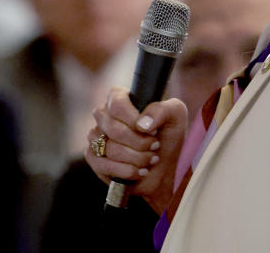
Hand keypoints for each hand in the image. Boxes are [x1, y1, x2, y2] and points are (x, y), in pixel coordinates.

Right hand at [85, 86, 187, 213]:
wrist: (163, 168)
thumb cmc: (168, 136)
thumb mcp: (176, 116)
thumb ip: (162, 110)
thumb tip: (142, 124)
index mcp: (120, 98)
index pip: (116, 102)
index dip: (134, 119)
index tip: (153, 129)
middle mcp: (104, 114)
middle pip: (114, 128)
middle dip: (140, 143)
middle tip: (155, 146)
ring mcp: (96, 136)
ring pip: (110, 148)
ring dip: (137, 158)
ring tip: (150, 159)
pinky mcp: (94, 157)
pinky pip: (103, 164)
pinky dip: (126, 171)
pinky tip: (139, 171)